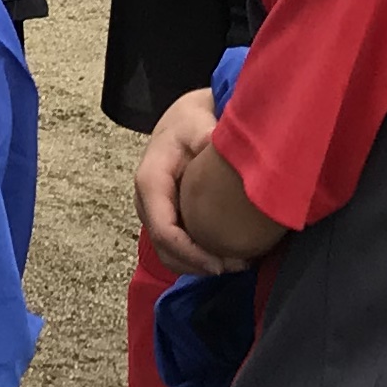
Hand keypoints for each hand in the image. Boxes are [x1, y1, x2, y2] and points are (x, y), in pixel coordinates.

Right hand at [135, 89, 245, 276]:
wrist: (181, 120)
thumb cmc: (189, 122)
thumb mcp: (196, 122)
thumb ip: (206, 137)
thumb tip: (219, 149)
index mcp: (150, 181)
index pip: (164, 230)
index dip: (191, 253)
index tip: (221, 263)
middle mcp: (147, 202)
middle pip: (165, 248)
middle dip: (199, 264)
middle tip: (238, 265)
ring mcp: (155, 213)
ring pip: (169, 254)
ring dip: (199, 266)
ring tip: (237, 264)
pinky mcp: (168, 218)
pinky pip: (176, 248)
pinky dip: (198, 259)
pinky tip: (228, 256)